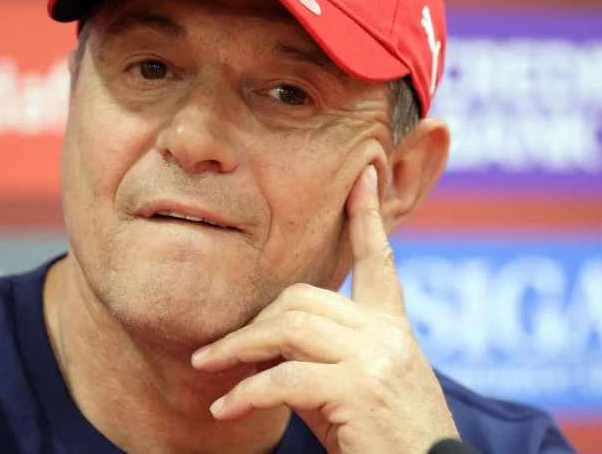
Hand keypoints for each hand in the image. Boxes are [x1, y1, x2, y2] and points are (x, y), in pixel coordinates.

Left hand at [190, 165, 458, 453]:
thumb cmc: (383, 446)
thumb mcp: (352, 394)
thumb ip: (319, 359)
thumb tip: (261, 344)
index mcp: (394, 331)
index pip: (379, 261)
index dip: (368, 216)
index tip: (361, 174)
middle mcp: (389, 337)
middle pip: (304, 298)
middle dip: (253, 321)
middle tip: (216, 350)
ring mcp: (377, 361)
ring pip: (288, 329)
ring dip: (238, 348)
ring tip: (208, 367)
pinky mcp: (358, 392)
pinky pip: (282, 378)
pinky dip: (245, 392)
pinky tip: (224, 408)